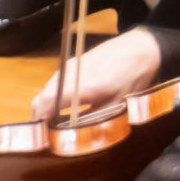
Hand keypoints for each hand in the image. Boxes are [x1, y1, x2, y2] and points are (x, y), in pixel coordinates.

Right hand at [31, 26, 162, 120]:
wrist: (140, 49)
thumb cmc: (132, 78)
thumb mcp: (117, 104)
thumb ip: (92, 116)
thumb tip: (73, 130)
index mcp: (81, 86)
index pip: (47, 101)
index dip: (40, 116)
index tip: (41, 132)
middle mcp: (70, 74)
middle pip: (44, 94)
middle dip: (40, 112)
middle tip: (46, 129)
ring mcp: (70, 66)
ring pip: (49, 87)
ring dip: (47, 102)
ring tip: (54, 119)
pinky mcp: (73, 62)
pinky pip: (57, 80)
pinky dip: (54, 93)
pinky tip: (64, 102)